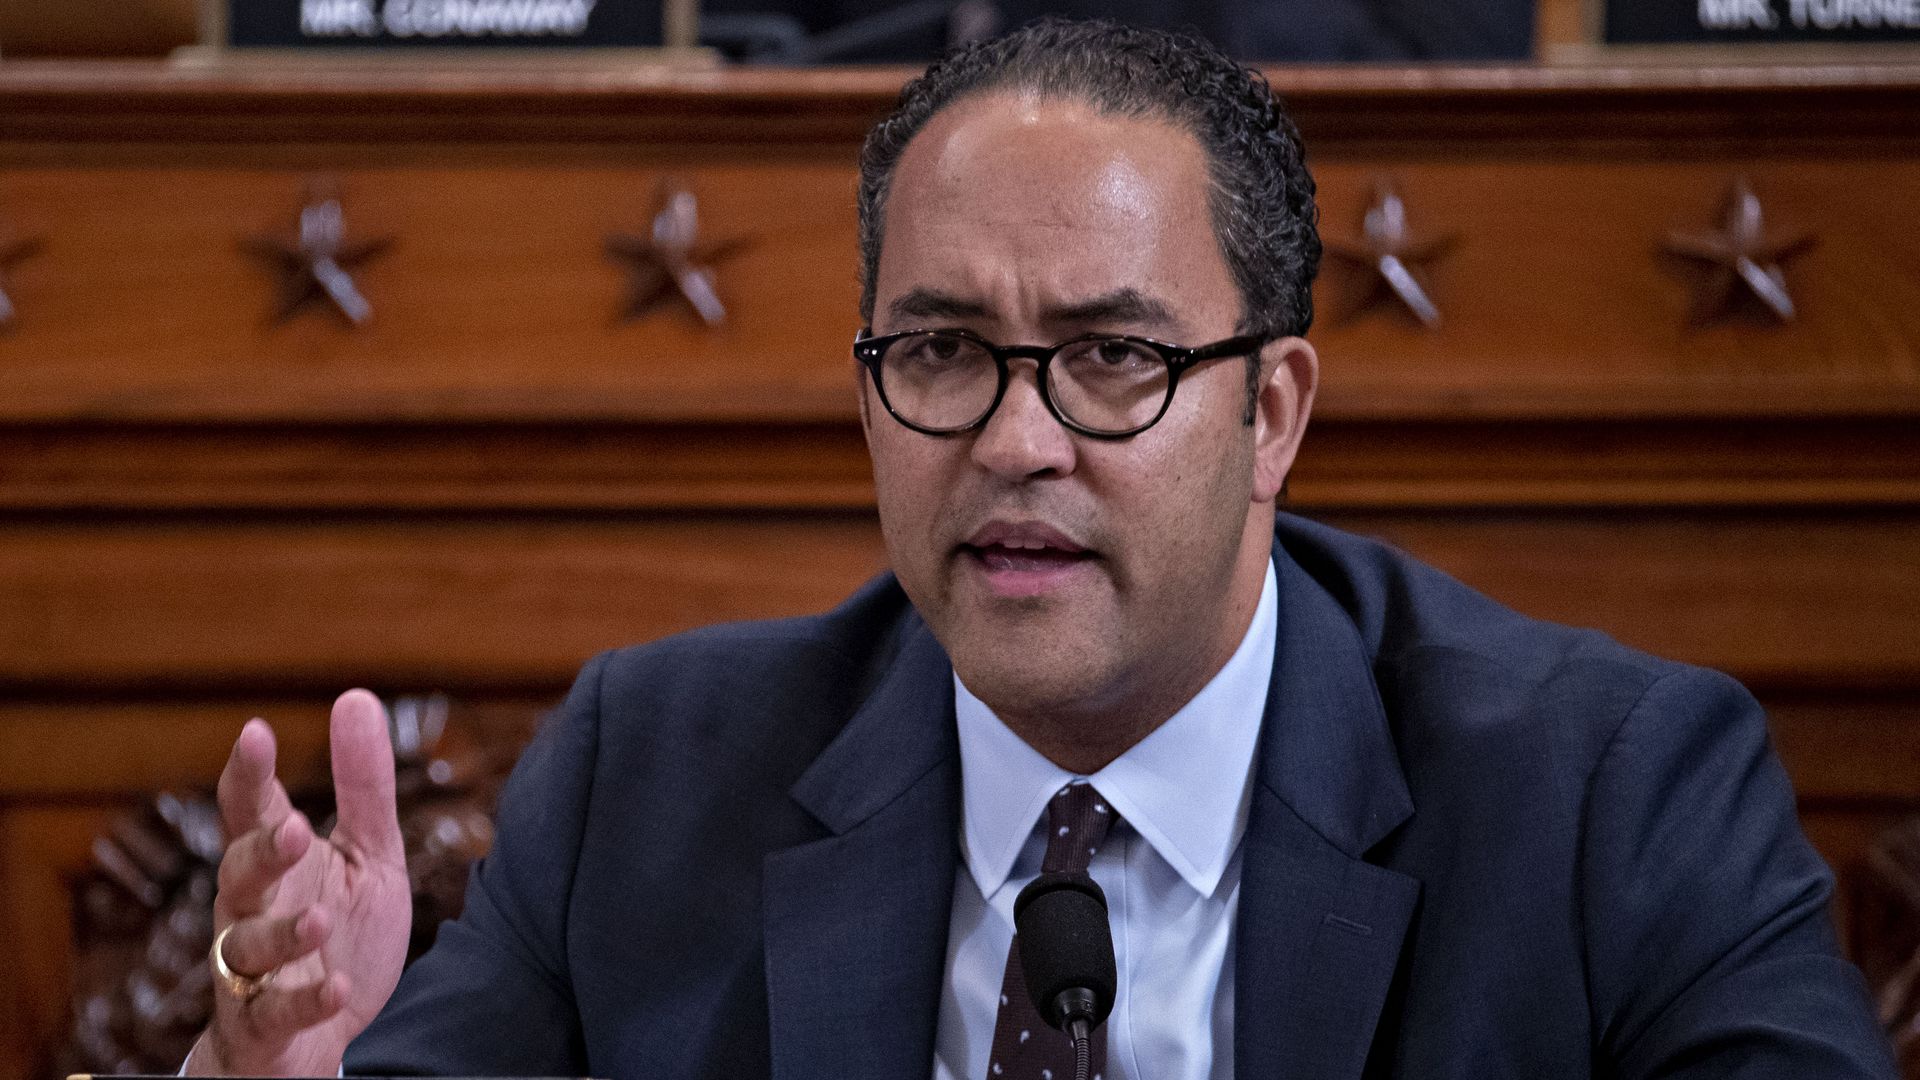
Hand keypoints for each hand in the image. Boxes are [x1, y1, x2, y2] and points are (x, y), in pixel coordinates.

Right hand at [187, 690, 412, 1075]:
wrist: (320, 1038)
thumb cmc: (337, 932)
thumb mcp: (366, 854)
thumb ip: (363, 786)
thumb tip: (354, 696)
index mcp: (276, 863)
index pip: (249, 811)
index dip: (247, 774)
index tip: (255, 733)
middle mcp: (252, 910)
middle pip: (238, 874)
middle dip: (260, 852)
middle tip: (291, 827)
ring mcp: (251, 970)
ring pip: (245, 947)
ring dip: (282, 933)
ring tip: (319, 920)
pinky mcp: (266, 1024)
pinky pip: (275, 1013)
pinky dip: (305, 1000)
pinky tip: (337, 988)